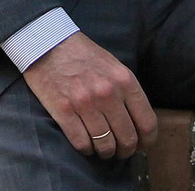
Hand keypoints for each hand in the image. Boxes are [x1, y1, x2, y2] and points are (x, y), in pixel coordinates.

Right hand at [21, 31, 157, 159]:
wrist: (47, 43)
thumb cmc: (82, 55)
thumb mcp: (113, 66)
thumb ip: (127, 91)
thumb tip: (137, 123)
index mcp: (124, 80)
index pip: (147, 123)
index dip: (147, 141)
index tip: (141, 145)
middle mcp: (107, 93)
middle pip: (128, 139)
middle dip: (125, 150)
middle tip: (120, 150)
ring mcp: (85, 103)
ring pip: (105, 145)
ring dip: (105, 152)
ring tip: (102, 148)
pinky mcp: (63, 111)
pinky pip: (82, 144)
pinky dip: (86, 149)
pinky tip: (85, 143)